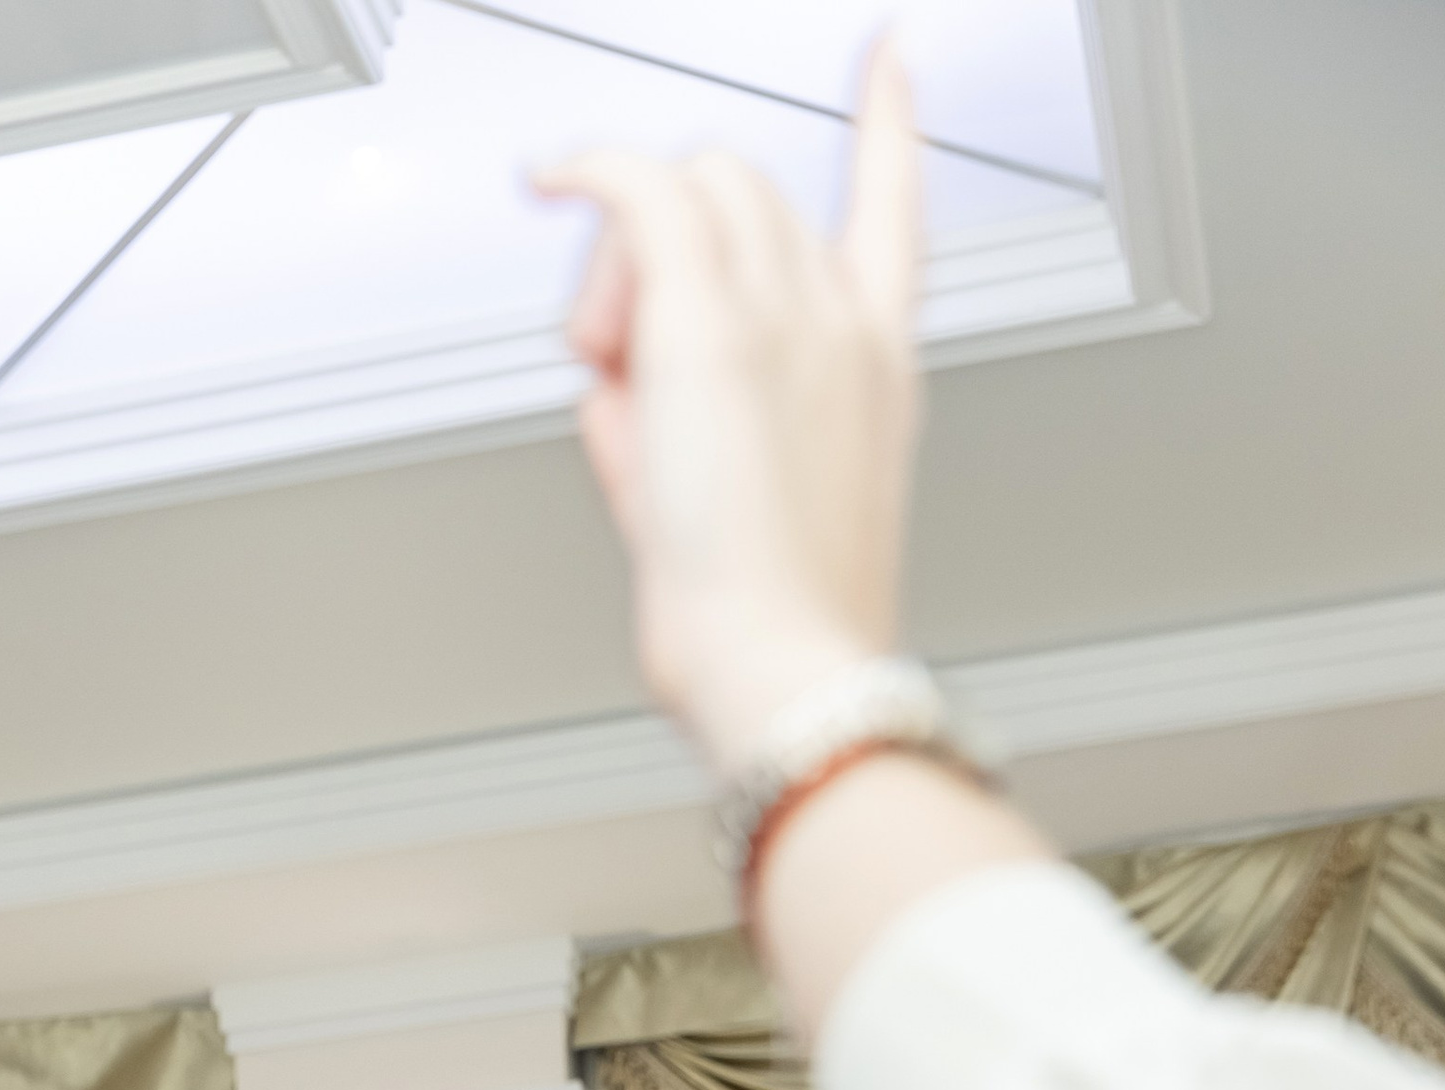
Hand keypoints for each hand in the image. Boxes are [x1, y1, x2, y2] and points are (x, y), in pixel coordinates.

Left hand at [538, 42, 922, 781]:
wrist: (789, 665)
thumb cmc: (777, 626)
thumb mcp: (744, 513)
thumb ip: (679, 440)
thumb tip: (619, 404)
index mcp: (876, 364)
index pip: (894, 207)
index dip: (888, 125)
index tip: (886, 68)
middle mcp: (839, 320)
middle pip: (751, 196)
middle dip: (678, 251)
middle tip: (631, 359)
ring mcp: (780, 313)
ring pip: (696, 190)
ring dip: (631, 255)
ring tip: (612, 362)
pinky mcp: (709, 327)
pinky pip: (641, 191)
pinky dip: (590, 170)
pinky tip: (550, 178)